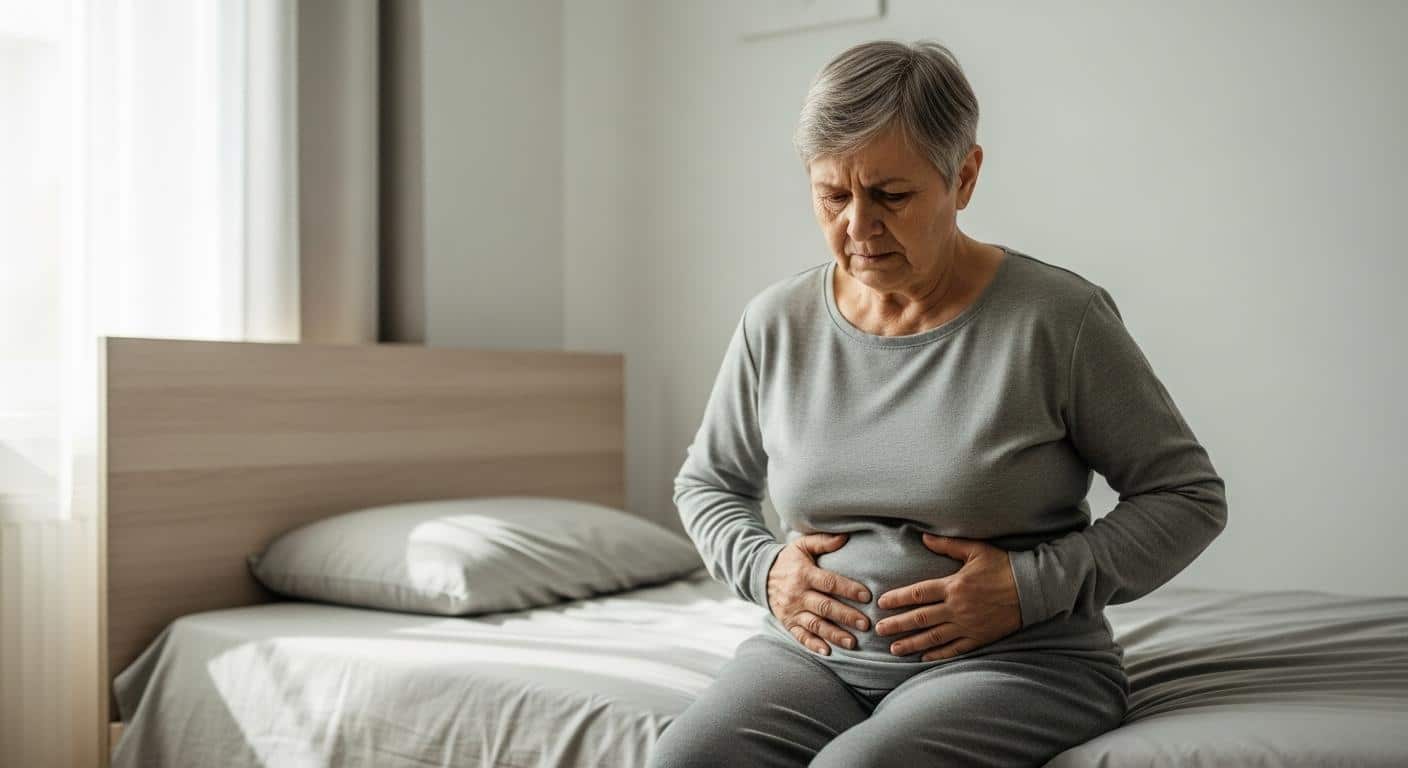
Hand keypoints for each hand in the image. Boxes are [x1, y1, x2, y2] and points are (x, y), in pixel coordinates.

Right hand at [766, 532, 872, 655]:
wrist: (761, 575)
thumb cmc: (789, 560)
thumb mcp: (802, 545)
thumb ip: (823, 541)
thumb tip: (846, 537)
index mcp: (804, 574)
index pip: (829, 583)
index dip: (848, 589)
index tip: (867, 596)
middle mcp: (797, 594)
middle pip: (825, 607)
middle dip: (846, 616)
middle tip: (866, 624)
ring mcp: (792, 611)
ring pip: (815, 624)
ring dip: (834, 634)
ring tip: (853, 642)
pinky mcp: (788, 623)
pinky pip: (800, 636)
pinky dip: (813, 645)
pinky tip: (828, 652)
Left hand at [873, 533, 1021, 660]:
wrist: (1033, 589)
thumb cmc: (1004, 566)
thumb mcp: (977, 550)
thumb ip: (948, 545)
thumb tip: (924, 537)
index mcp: (954, 585)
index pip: (918, 593)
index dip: (898, 599)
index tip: (882, 603)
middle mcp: (957, 608)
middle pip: (920, 618)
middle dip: (897, 625)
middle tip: (878, 630)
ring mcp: (967, 625)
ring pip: (933, 637)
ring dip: (912, 644)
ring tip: (894, 649)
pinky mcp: (979, 637)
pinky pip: (954, 649)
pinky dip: (937, 654)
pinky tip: (924, 658)